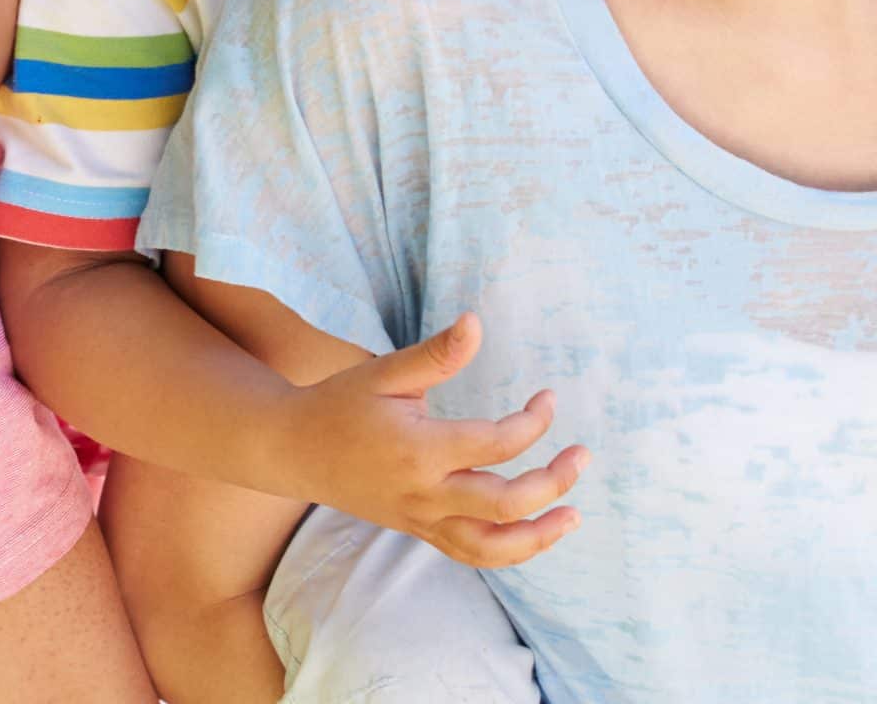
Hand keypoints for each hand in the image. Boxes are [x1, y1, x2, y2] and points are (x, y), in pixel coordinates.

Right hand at [279, 314, 587, 568]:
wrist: (295, 450)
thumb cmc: (341, 404)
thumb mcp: (385, 372)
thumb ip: (437, 354)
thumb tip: (476, 321)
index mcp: (419, 450)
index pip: (497, 445)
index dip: (533, 422)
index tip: (548, 398)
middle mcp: (424, 494)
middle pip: (505, 504)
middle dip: (553, 481)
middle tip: (582, 455)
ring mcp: (422, 520)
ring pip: (491, 548)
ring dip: (540, 535)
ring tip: (574, 515)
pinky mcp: (419, 531)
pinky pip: (471, 554)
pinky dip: (509, 551)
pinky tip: (535, 533)